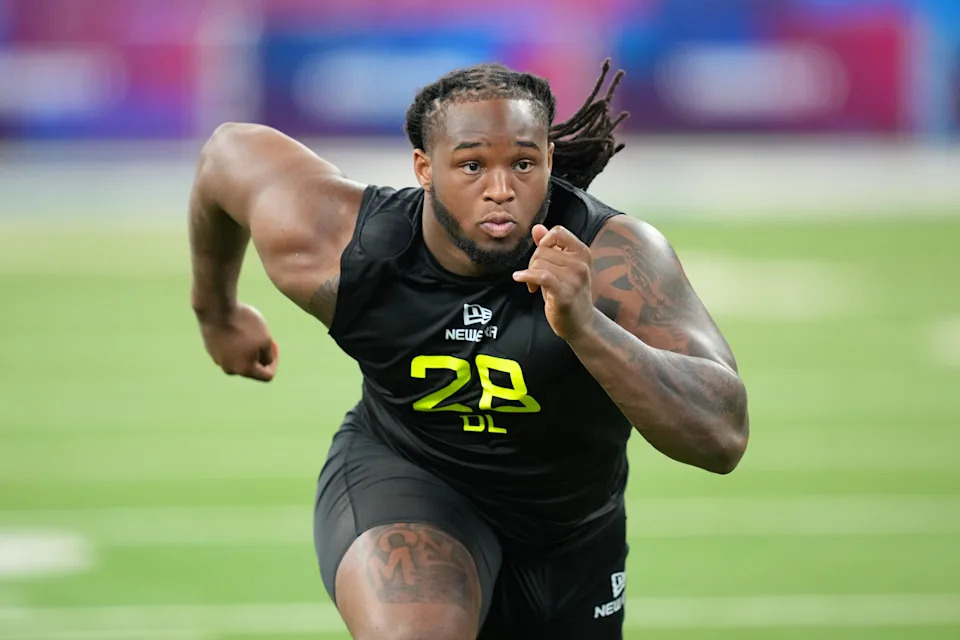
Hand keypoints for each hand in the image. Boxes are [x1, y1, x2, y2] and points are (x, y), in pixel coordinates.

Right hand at [196, 303, 277, 381]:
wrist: (216, 309)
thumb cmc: (244, 325)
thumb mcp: (265, 339)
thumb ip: (268, 356)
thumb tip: (265, 363)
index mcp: (244, 370)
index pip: (267, 376)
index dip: (275, 362)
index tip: (274, 344)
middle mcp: (229, 369)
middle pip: (252, 368)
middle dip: (260, 355)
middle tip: (262, 336)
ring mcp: (217, 359)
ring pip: (239, 359)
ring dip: (247, 349)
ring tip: (248, 331)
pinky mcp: (210, 349)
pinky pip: (227, 350)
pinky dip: (235, 343)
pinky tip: (236, 328)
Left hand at [513, 224, 595, 340]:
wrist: (580, 323)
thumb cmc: (568, 292)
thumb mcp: (561, 266)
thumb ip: (550, 246)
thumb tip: (537, 228)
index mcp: (583, 253)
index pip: (558, 232)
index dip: (544, 241)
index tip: (542, 255)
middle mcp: (581, 264)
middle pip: (543, 250)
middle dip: (533, 262)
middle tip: (535, 277)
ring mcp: (574, 279)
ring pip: (538, 263)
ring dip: (530, 274)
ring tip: (535, 286)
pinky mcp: (564, 293)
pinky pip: (540, 276)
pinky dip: (526, 276)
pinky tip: (519, 278)